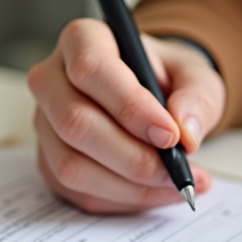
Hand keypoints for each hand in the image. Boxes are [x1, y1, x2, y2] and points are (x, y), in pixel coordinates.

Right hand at [27, 18, 225, 212]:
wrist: (150, 97)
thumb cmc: (165, 79)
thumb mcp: (194, 75)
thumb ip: (196, 97)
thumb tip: (185, 133)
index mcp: (82, 40)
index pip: (91, 69)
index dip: (130, 107)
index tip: (170, 135)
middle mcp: (51, 80)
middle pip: (75, 123)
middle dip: (132, 157)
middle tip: (177, 171)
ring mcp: (44, 124)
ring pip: (72, 166)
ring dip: (130, 186)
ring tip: (177, 184)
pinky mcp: (48, 161)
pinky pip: (78, 192)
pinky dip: (122, 200)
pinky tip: (155, 191)